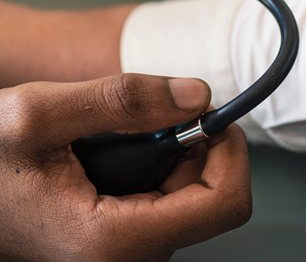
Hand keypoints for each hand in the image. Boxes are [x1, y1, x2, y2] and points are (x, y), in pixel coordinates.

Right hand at [0, 74, 250, 260]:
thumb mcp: (40, 114)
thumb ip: (122, 100)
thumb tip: (195, 96)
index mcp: (113, 240)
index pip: (223, 205)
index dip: (230, 153)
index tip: (212, 118)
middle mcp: (128, 258)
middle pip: (212, 200)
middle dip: (198, 148)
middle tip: (165, 115)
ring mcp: (128, 252)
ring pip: (192, 200)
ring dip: (177, 156)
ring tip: (134, 134)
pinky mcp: (125, 241)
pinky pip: (170, 203)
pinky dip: (162, 168)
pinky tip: (129, 152)